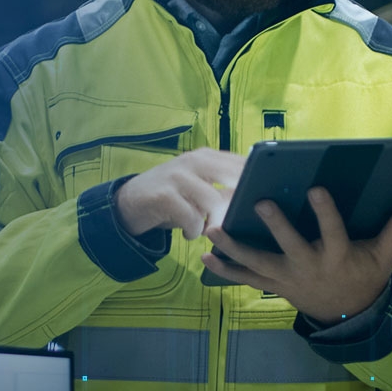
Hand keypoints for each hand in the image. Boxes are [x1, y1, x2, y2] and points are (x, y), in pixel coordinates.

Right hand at [115, 147, 245, 239]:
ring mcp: (178, 176)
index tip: (262, 200)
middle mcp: (194, 161)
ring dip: (214, 222)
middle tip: (238, 220)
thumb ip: (223, 188)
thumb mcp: (199, 186)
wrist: (129, 202)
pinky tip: (188, 233)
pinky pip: (191, 218)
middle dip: (240, 202)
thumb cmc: (174, 197)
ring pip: (213, 201)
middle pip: (234, 177)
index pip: (242, 163)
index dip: (256, 182)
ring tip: (206, 229)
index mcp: (207, 157)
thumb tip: (258, 203)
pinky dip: (193, 231)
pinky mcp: (164, 195)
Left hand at [201, 186, 391, 324]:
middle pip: (290, 246)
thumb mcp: (383, 258)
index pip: (332, 232)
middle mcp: (310, 268)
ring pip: (259, 264)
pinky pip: (247, 279)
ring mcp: (288, 279)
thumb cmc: (365, 279)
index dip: (325, 212)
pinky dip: (226, 270)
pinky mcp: (275, 286)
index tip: (317, 188)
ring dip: (235, 248)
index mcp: (337, 257)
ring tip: (213, 230)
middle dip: (276, 226)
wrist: (348, 319)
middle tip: (261, 203)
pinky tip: (205, 256)